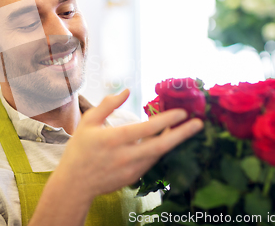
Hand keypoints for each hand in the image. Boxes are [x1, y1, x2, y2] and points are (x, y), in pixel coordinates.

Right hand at [54, 89, 203, 201]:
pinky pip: (151, 161)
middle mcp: (126, 156)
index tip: (182, 112)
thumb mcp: (88, 122)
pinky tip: (164, 139)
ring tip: (183, 128)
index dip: (166, 120)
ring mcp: (131, 169)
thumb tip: (126, 90)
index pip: (146, 128)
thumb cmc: (80, 149)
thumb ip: (108, 104)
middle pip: (161, 145)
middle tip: (199, 124)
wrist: (75, 183)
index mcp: (114, 139)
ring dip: (172, 140)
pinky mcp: (133, 177)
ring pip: (159, 153)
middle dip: (182, 134)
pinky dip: (159, 149)